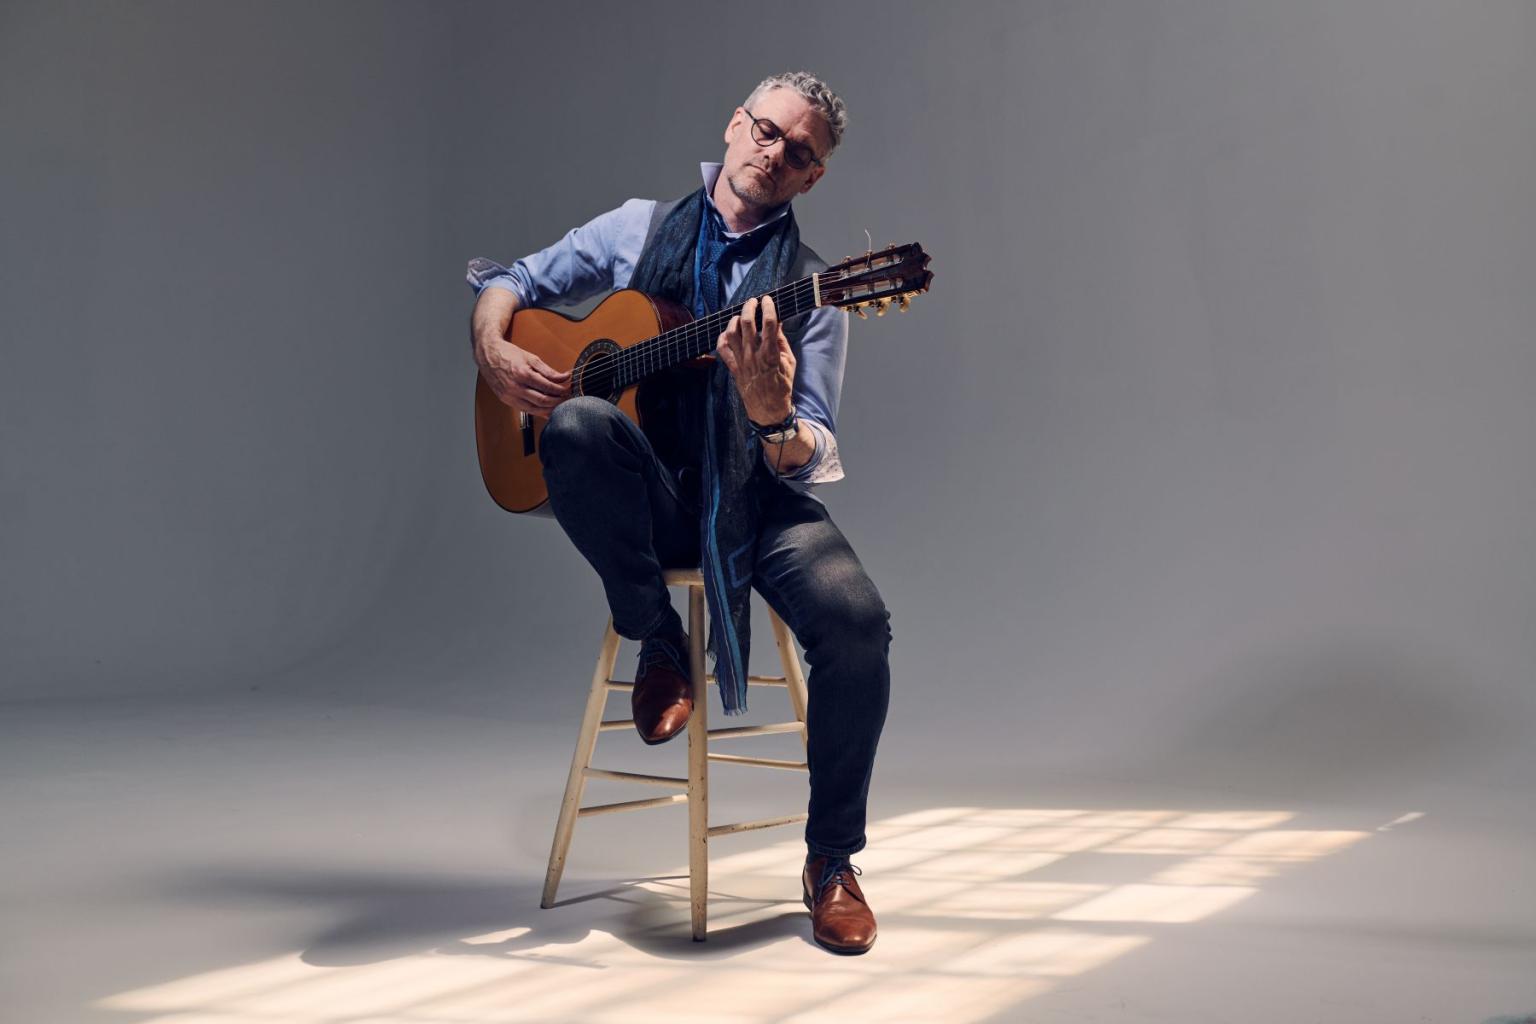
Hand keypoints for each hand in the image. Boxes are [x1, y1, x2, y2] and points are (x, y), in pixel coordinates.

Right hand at [474, 335, 570, 415]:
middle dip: (558, 401)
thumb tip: (564, 377)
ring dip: (549, 409)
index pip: (547, 387)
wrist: (487, 355)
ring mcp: (509, 396)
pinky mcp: (506, 401)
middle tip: (568, 399)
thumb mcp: (531, 358)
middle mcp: (515, 387)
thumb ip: (548, 370)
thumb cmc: (508, 354)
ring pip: (535, 409)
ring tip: (560, 405)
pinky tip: (547, 410)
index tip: (569, 389)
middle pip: (542, 401)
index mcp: (522, 374)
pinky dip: (538, 411)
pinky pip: (526, 410)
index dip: (561, 390)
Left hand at [715, 295, 794, 425]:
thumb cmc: (782, 385)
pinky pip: (722, 349)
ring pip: (732, 333)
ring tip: (742, 315)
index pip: (769, 323)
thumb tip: (777, 322)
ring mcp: (741, 361)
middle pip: (747, 323)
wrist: (768, 409)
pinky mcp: (733, 368)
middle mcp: (753, 355)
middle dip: (750, 307)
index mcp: (770, 354)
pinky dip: (723, 337)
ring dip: (736, 319)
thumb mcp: (789, 362)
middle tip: (753, 301)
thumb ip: (782, 341)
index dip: (768, 307)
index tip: (768, 299)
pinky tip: (729, 332)